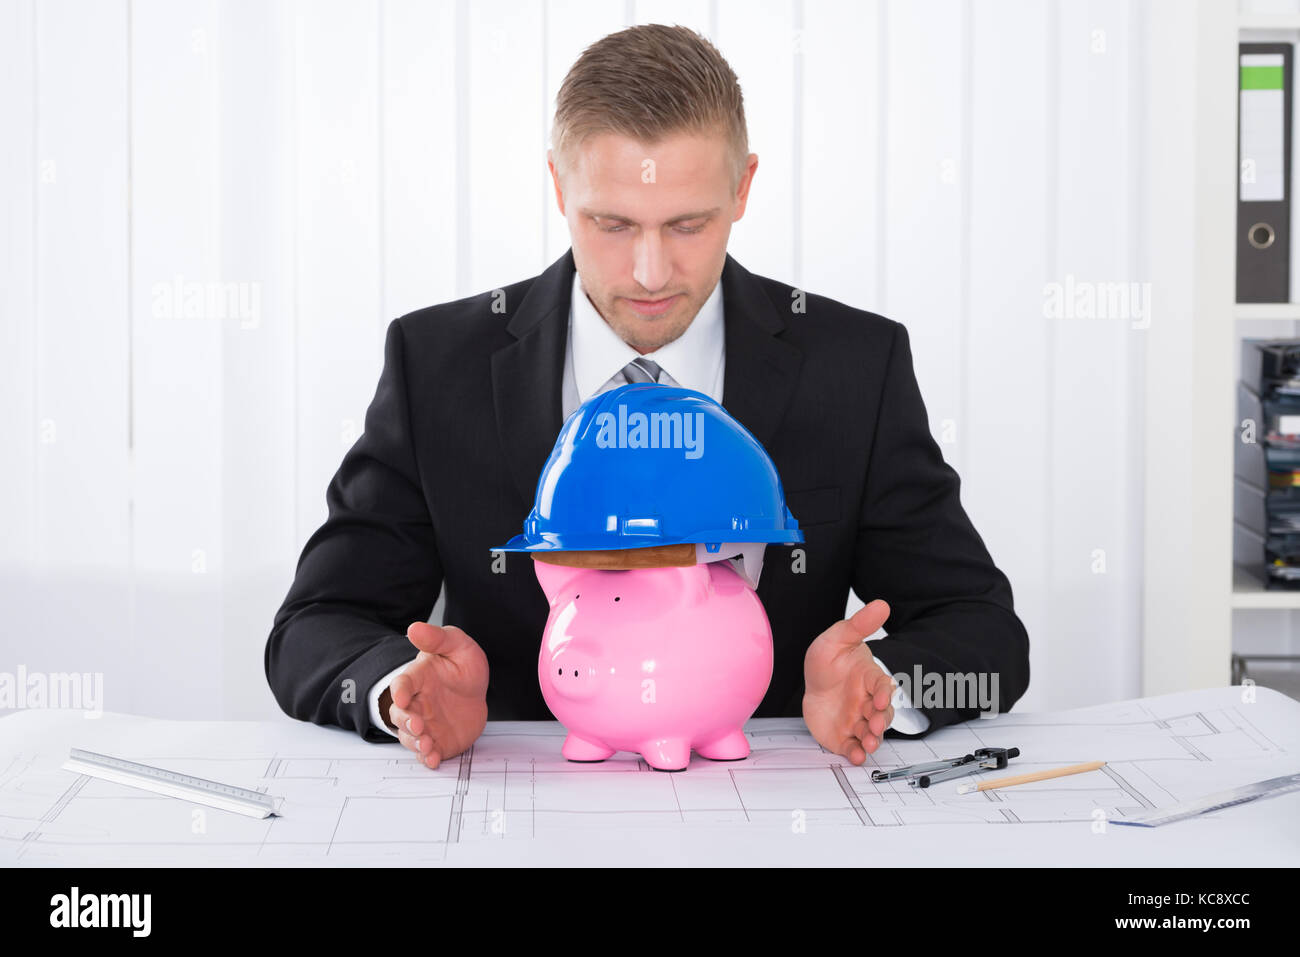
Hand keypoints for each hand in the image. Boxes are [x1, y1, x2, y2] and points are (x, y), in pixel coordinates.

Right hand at [383, 622, 488, 769]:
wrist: (477, 690)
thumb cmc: (462, 666)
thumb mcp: (456, 644)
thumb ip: (436, 638)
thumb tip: (414, 628)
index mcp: (418, 678)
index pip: (402, 684)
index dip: (400, 691)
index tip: (403, 698)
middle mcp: (417, 703)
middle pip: (401, 715)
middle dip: (406, 722)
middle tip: (417, 725)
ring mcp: (425, 724)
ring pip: (411, 737)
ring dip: (415, 743)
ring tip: (427, 745)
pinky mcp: (437, 740)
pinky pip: (427, 753)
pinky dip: (427, 759)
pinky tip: (433, 760)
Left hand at [802, 599, 895, 765]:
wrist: (811, 681)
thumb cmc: (829, 659)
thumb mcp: (838, 637)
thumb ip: (859, 625)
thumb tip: (881, 605)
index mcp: (869, 677)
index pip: (882, 685)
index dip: (883, 693)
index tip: (880, 699)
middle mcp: (867, 701)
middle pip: (881, 714)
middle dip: (881, 722)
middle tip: (876, 727)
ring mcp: (857, 719)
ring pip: (870, 733)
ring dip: (872, 740)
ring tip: (869, 746)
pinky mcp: (844, 735)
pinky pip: (853, 746)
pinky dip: (856, 753)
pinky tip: (856, 756)